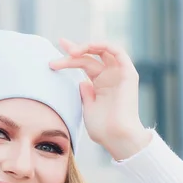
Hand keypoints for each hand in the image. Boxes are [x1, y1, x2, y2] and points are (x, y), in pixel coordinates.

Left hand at [49, 38, 151, 159]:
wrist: (117, 137)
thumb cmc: (103, 129)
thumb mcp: (87, 109)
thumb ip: (84, 95)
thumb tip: (80, 82)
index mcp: (100, 85)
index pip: (84, 64)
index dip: (69, 58)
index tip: (54, 57)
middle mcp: (109, 77)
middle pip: (90, 56)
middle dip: (74, 50)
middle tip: (60, 45)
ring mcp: (119, 75)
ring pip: (102, 52)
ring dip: (87, 47)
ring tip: (71, 51)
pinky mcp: (128, 74)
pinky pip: (118, 52)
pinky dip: (103, 46)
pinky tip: (89, 47)